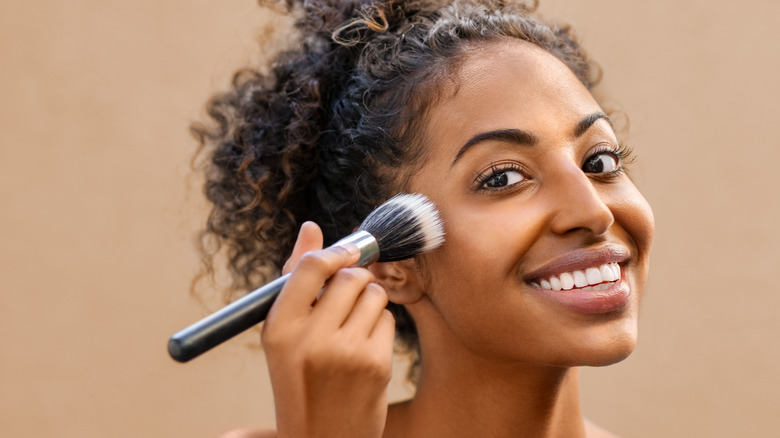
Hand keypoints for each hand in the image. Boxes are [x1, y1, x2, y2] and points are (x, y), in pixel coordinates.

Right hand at [262, 222, 394, 437]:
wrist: (321, 437)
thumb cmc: (301, 376)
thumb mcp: (285, 333)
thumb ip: (297, 279)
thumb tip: (312, 227)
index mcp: (279, 327)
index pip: (310, 266)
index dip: (334, 253)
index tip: (344, 253)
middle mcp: (309, 339)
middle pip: (349, 276)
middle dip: (354, 279)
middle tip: (347, 299)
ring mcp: (344, 352)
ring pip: (373, 293)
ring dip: (368, 301)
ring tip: (352, 327)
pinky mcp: (374, 364)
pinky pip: (386, 318)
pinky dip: (379, 325)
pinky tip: (364, 348)